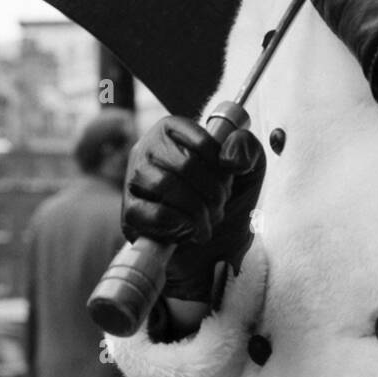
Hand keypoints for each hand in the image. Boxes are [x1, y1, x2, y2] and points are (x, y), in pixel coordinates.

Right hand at [122, 116, 265, 301]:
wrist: (211, 247)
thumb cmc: (224, 199)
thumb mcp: (248, 167)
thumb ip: (247, 147)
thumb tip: (230, 156)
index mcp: (174, 129)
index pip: (203, 140)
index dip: (223, 168)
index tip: (228, 184)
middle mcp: (148, 147)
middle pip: (185, 163)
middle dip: (212, 192)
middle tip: (220, 207)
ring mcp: (133, 178)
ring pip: (165, 185)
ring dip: (197, 209)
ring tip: (208, 221)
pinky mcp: (129, 211)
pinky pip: (153, 213)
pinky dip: (179, 224)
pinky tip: (189, 230)